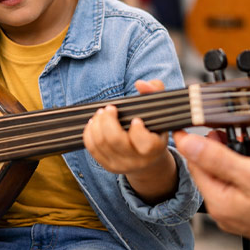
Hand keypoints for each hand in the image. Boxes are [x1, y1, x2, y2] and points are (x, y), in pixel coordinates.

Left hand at [82, 79, 177, 203]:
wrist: (148, 159)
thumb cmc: (153, 129)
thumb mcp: (160, 110)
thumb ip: (155, 91)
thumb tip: (140, 84)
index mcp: (154, 149)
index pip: (144, 142)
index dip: (137, 129)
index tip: (135, 119)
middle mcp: (138, 160)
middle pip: (115, 140)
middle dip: (108, 120)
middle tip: (109, 109)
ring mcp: (121, 165)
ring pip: (101, 143)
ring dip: (97, 124)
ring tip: (101, 113)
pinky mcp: (108, 165)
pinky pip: (92, 148)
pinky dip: (89, 133)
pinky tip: (94, 123)